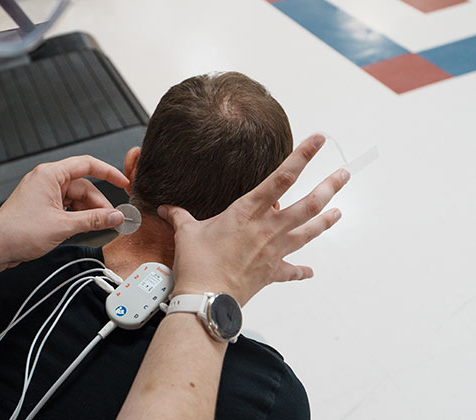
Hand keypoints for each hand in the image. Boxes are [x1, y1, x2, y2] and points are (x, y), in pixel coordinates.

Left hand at [0, 155, 128, 273]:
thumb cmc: (18, 232)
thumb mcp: (63, 226)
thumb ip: (93, 220)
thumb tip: (115, 216)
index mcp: (50, 174)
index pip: (86, 164)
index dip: (108, 172)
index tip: (123, 182)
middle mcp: (46, 180)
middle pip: (83, 185)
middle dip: (98, 203)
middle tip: (112, 219)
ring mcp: (43, 193)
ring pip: (76, 198)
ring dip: (88, 212)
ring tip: (99, 226)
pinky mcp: (41, 206)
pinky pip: (66, 206)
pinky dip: (77, 216)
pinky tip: (84, 227)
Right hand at [159, 134, 348, 305]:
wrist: (207, 298)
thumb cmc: (198, 264)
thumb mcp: (187, 233)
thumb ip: (180, 217)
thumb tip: (167, 209)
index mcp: (247, 212)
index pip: (282, 177)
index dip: (303, 156)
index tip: (319, 140)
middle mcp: (267, 228)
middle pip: (308, 203)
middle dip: (329, 187)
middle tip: (344, 175)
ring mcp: (273, 250)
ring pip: (308, 232)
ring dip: (326, 221)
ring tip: (339, 212)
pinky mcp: (272, 272)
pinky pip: (292, 271)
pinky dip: (302, 271)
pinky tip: (310, 271)